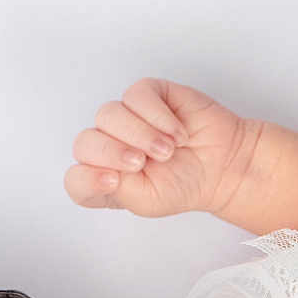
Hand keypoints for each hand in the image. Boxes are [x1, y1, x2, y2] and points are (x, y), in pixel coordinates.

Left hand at [63, 76, 261, 219]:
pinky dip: (158, 116)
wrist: (223, 166)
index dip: (87, 180)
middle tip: (142, 162)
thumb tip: (100, 169)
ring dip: (142, 135)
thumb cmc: (186, 185)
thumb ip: (114, 190)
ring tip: (169, 149)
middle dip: (114, 153)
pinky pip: (137, 96)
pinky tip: (177, 132)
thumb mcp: (147, 202)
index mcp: (106, 179)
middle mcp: (110, 147)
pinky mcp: (145, 95)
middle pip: (85, 143)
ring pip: (109, 115)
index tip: (114, 181)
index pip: (75, 179)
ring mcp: (125, 119)